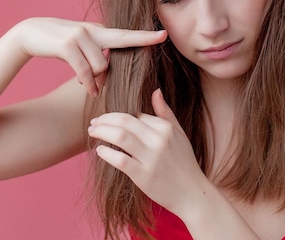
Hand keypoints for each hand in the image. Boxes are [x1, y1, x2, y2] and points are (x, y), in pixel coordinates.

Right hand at [11, 18, 166, 96]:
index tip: (163, 35)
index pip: (125, 34)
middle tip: (132, 65)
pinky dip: (88, 83)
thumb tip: (106, 72)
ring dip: (96, 79)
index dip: (144, 36)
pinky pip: (85, 71)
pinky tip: (88, 89)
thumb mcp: (80, 43)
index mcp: (98, 30)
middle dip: (133, 53)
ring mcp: (80, 36)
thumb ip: (96, 52)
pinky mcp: (68, 45)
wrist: (31, 32)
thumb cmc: (58, 41)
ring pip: (101, 66)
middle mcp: (92, 30)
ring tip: (88, 83)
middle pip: (117, 49)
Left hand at [88, 89, 204, 214]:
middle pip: (124, 121)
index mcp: (165, 128)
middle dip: (105, 120)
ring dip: (102, 132)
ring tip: (92, 132)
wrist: (192, 193)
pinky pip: (120, 160)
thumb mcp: (179, 134)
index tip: (105, 118)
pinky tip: (100, 151)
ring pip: (120, 137)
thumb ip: (165, 112)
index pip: (135, 115)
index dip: (117, 116)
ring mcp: (151, 158)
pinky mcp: (143, 176)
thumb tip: (156, 91)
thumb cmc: (184, 162)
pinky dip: (107, 153)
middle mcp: (158, 140)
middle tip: (93, 122)